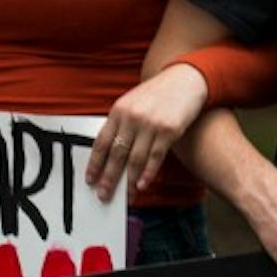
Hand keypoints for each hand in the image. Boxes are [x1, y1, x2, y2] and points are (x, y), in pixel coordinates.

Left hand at [86, 64, 209, 201]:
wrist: (185, 80)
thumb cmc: (158, 94)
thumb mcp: (132, 102)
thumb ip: (121, 123)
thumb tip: (110, 153)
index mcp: (119, 110)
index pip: (101, 142)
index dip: (95, 163)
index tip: (91, 179)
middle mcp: (132, 117)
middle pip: (116, 154)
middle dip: (109, 178)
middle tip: (104, 194)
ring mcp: (150, 124)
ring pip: (135, 159)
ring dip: (129, 181)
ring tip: (126, 196)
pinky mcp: (168, 130)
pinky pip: (155, 157)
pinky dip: (148, 174)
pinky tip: (142, 185)